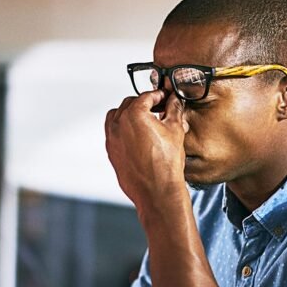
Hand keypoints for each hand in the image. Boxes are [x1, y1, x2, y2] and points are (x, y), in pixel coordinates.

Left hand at [104, 90, 189, 207]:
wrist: (157, 191)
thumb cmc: (165, 164)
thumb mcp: (175, 130)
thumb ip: (174, 110)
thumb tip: (174, 101)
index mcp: (134, 114)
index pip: (146, 96)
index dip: (158, 95)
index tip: (165, 97)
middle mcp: (118, 124)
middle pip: (130, 103)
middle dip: (144, 103)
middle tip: (158, 108)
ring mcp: (112, 139)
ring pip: (117, 117)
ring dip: (130, 114)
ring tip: (145, 121)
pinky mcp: (111, 152)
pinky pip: (114, 133)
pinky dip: (123, 129)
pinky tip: (137, 136)